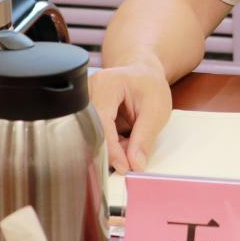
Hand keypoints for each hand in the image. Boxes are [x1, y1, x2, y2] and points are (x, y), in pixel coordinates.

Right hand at [89, 54, 172, 173]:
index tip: (125, 166)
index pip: (101, 124)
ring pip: (90, 137)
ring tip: (130, 143)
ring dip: (110, 148)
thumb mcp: (156, 110)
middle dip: (111, 150)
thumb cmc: (150, 86)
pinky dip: (109, 144)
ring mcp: (82, 102)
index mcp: (106, 84)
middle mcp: (88, 91)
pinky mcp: (83, 113)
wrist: (143, 74)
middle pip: (91, 131)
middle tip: (130, 159)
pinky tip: (123, 139)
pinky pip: (92, 136)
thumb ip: (145, 138)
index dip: (112, 149)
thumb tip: (135, 164)